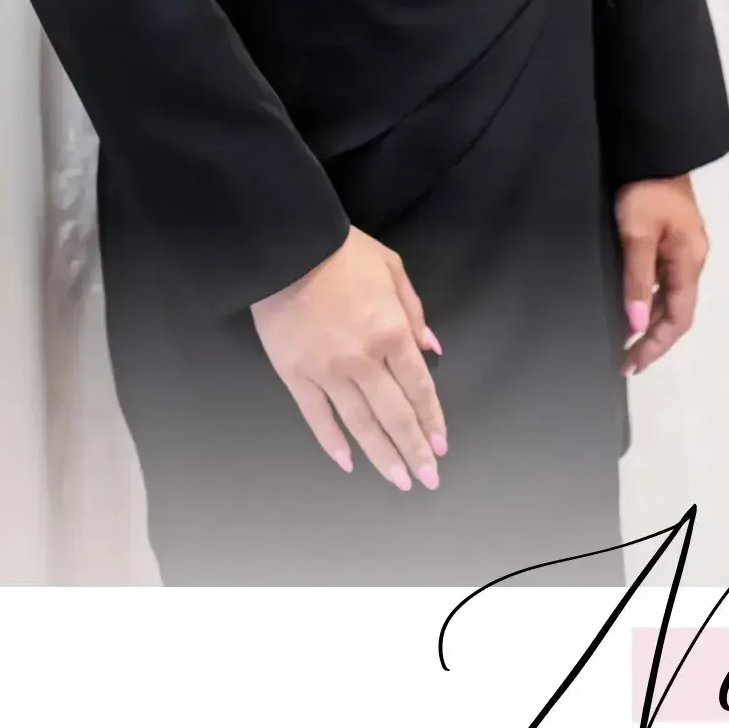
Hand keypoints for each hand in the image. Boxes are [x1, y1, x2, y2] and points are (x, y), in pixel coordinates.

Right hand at [250, 226, 447, 491]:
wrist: (287, 246)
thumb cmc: (341, 252)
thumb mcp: (391, 267)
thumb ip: (413, 310)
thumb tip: (431, 348)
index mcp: (391, 332)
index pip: (419, 387)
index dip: (432, 419)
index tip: (441, 446)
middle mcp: (364, 360)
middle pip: (395, 415)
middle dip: (414, 450)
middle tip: (428, 479)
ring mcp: (327, 371)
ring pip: (360, 424)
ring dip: (381, 455)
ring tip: (398, 481)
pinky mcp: (295, 375)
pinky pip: (316, 416)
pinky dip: (332, 442)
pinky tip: (347, 462)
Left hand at [614, 175, 709, 376]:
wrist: (654, 148)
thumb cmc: (644, 190)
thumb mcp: (636, 234)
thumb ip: (636, 279)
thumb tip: (635, 325)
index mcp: (689, 262)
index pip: (678, 318)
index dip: (656, 345)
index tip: (632, 365)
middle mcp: (692, 260)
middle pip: (677, 312)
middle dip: (653, 339)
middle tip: (626, 360)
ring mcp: (684, 249)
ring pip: (670, 297)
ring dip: (651, 321)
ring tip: (626, 340)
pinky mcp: (672, 238)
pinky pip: (664, 280)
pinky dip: (649, 299)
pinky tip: (632, 304)